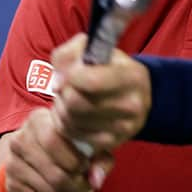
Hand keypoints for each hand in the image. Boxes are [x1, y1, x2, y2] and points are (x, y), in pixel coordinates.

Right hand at [5, 107, 112, 191]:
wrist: (31, 155)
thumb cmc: (66, 145)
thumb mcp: (86, 143)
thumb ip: (99, 158)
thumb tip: (96, 180)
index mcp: (37, 121)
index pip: (54, 142)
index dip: (76, 161)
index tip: (86, 166)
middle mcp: (20, 140)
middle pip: (57, 176)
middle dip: (81, 187)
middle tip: (90, 188)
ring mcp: (13, 164)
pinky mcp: (13, 185)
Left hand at [50, 33, 151, 153]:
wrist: (133, 92)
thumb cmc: (108, 67)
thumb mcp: (93, 49)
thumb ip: (69, 53)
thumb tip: (58, 81)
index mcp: (132, 76)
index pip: (90, 80)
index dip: (68, 76)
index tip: (63, 74)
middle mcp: (132, 104)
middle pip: (76, 102)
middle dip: (63, 93)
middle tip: (65, 87)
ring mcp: (124, 127)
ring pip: (72, 119)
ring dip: (61, 108)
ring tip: (68, 99)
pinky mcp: (113, 142)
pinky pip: (74, 134)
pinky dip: (65, 123)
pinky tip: (71, 113)